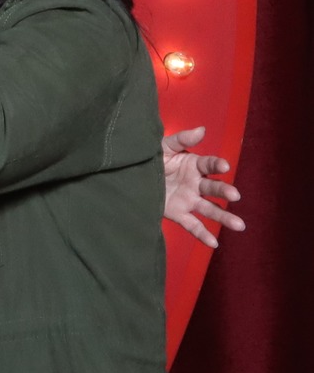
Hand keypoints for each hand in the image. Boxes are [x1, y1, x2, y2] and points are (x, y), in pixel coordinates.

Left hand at [162, 126, 243, 248]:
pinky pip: (193, 225)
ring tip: (239, 225)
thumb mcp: (164, 146)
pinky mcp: (178, 213)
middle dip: (224, 191)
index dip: (217, 165)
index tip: (224, 166)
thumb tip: (202, 129)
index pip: (209, 165)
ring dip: (224, 217)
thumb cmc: (152, 157)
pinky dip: (203, 234)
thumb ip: (182, 139)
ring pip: (209, 209)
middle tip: (234, 195)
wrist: (132, 174)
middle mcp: (195, 184)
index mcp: (193, 165)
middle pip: (213, 189)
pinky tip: (214, 243)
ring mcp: (189, 200)